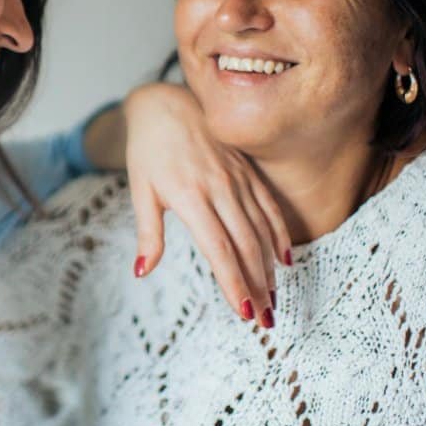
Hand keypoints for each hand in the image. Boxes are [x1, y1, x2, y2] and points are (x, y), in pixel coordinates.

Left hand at [122, 83, 289, 327]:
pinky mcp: (248, 172)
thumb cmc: (148, 151)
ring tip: (274, 300)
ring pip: (261, 230)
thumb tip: (142, 271)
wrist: (165, 105)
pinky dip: (279, 234)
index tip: (243, 311)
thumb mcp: (141, 191)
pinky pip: (269, 207)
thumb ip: (148, 233)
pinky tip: (284, 260)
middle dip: (257, 286)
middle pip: (245, 245)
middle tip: (265, 320)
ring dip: (269, 269)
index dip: (233, 281)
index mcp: (190, 196)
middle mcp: (220, 188)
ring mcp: (238, 179)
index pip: (219, 249)